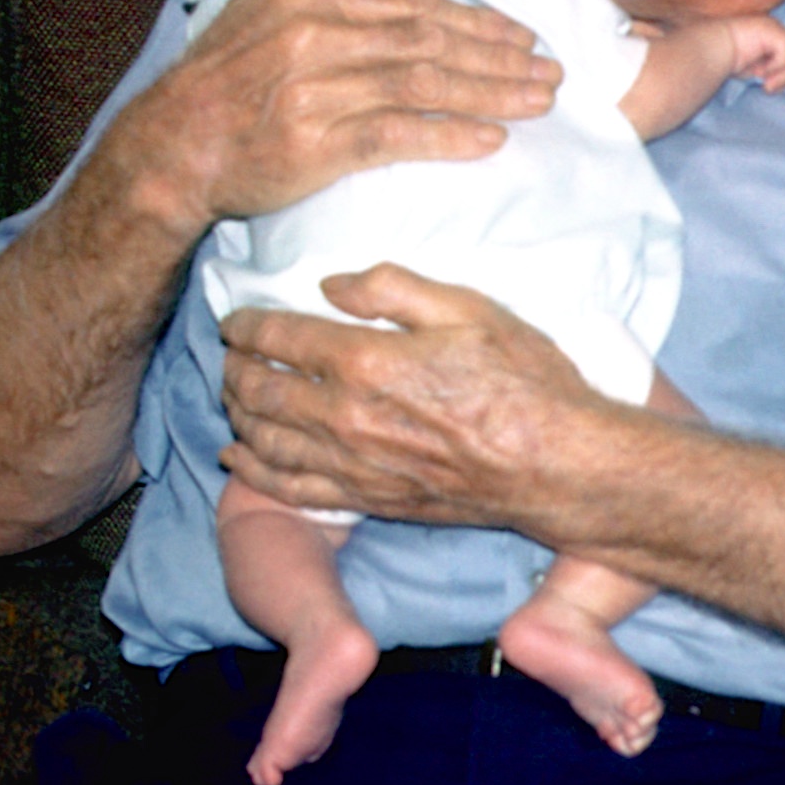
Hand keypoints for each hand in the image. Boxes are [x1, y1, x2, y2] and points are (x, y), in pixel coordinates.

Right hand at [89, 0, 562, 235]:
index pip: (412, 6)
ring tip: (537, 101)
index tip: (521, 35)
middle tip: (550, 70)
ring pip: (423, 86)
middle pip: (429, 43)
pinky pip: (397, 136)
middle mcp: (318, 37)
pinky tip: (491, 140)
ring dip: (489, 93)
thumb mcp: (264, 0)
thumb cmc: (220, 75)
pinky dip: (448, 136)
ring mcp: (319, 91)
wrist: (172, 147)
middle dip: (498, 57)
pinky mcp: (317, 145)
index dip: (474, 21)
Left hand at [217, 264, 599, 525]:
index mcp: (366, 360)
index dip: (249, 326)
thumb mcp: (467, 307)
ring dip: (239, 415)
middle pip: (263, 391)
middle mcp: (346, 417)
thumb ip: (391, 287)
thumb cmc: (522, 380)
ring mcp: (353, 465)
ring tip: (231, 396)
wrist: (555, 464)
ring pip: (268, 440)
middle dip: (236, 369)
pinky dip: (256, 473)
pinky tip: (237, 460)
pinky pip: (292, 490)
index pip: (282, 339)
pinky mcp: (368, 500)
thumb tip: (331, 285)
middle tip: (228, 354)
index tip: (235, 319)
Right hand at [720, 14, 784, 93]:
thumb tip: (776, 82)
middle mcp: (772, 29)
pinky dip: (778, 65)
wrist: (708, 51)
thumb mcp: (749, 68)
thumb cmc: (722, 61)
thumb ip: (766, 69)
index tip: (768, 87)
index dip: (783, 74)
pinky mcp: (772, 29)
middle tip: (767, 87)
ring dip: (783, 73)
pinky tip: (761, 71)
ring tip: (765, 82)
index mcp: (767, 37)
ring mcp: (773, 26)